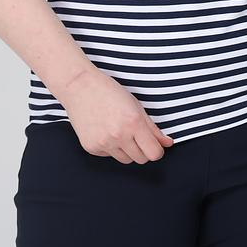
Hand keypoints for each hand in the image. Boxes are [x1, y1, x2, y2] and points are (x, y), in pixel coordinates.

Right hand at [58, 65, 174, 163]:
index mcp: (133, 122)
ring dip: (127, 150)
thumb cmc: (109, 91)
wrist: (79, 87)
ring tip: (119, 131)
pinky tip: (105, 131)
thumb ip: (153, 128)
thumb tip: (168, 143)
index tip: (155, 145)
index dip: (158, 150)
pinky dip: (111, 148)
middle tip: (136, 135)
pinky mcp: (91, 148)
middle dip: (143, 150)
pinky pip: (109, 156)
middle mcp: (119, 136)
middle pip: (141, 159)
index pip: (154, 154)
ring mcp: (104, 143)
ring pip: (125, 160)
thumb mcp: (136, 105)